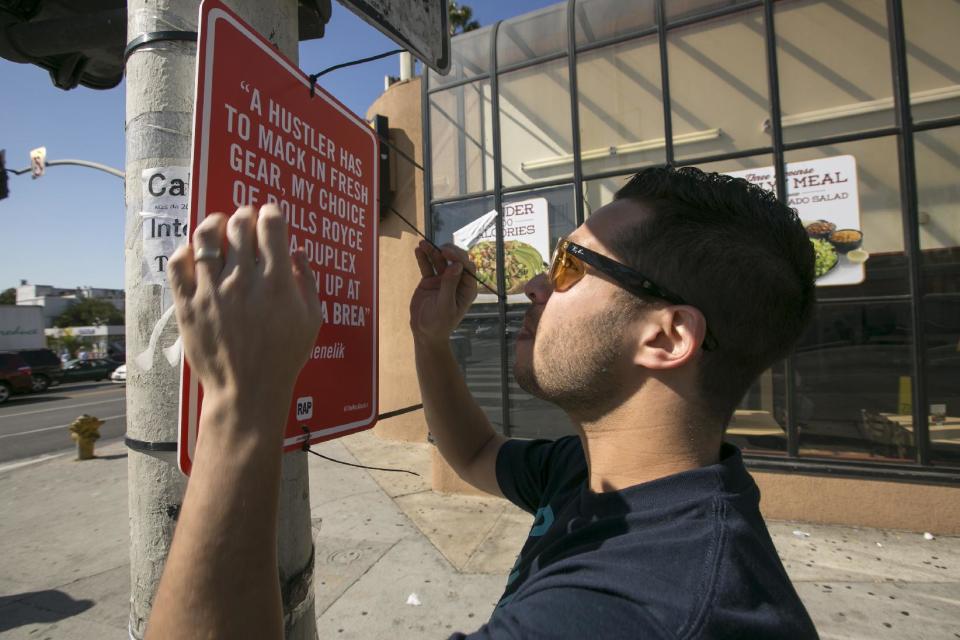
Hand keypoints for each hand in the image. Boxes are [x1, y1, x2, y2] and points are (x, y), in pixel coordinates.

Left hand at [167, 204, 322, 429]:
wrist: (246, 391)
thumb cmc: (283, 357)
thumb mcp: (312, 320)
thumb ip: (307, 282)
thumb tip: (296, 252)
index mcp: (277, 283)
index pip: (271, 226)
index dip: (272, 213)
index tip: (271, 216)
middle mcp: (242, 282)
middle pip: (239, 225)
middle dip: (245, 215)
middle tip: (247, 220)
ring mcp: (211, 292)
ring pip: (205, 237)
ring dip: (214, 223)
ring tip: (219, 225)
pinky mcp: (187, 305)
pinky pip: (178, 264)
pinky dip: (186, 251)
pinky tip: (195, 254)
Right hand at [410, 241, 477, 346]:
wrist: (424, 333)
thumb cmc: (439, 324)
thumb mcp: (445, 306)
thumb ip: (449, 285)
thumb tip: (456, 265)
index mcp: (467, 288)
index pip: (467, 268)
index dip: (458, 257)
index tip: (446, 252)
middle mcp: (457, 281)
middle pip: (455, 260)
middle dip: (447, 251)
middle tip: (437, 248)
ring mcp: (443, 280)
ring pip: (440, 261)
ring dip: (433, 252)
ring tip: (422, 244)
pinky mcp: (431, 281)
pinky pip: (428, 267)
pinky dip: (424, 258)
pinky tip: (418, 250)